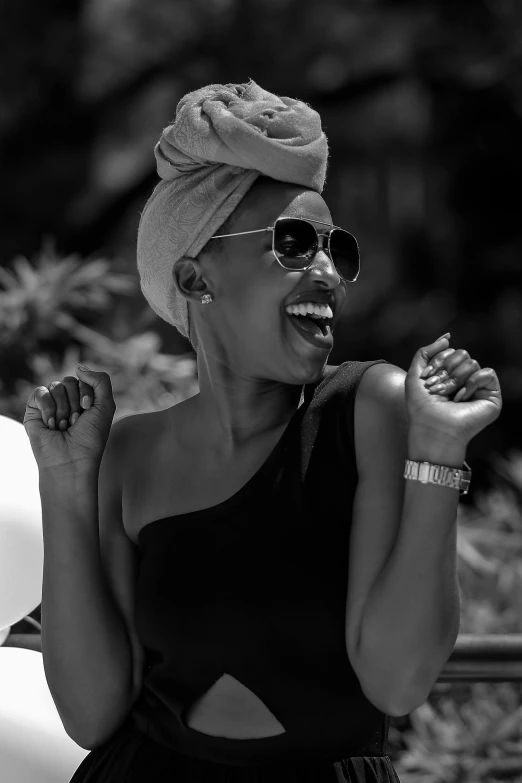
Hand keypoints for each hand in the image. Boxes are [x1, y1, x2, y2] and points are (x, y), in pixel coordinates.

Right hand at [23, 366, 115, 472]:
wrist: (71, 461)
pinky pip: (40, 392)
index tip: (87, 411)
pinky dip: (48, 408)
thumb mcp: (106, 406)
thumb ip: (101, 380)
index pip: (84, 379)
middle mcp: (68, 401)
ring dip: (63, 409)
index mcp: (85, 400)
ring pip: (56, 386)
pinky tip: (51, 425)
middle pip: (70, 381)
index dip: (87, 394)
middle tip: (74, 422)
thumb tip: (78, 367)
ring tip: (63, 426)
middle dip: (74, 402)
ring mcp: (51, 405)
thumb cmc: (90, 438)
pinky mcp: (34, 411)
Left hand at [405, 334, 501, 449]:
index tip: (426, 379)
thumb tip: (447, 337)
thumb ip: (425, 352)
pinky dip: (472, 383)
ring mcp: (478, 388)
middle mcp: (465, 379)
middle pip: (462, 353)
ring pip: (472, 363)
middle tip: (437, 388)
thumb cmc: (422, 407)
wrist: (432, 428)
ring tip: (449, 396)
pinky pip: (487, 373)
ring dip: (455, 379)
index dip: (437, 362)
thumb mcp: (415, 375)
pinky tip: (462, 398)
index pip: (449, 352)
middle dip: (446, 369)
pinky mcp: (491, 396)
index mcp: (449, 374)